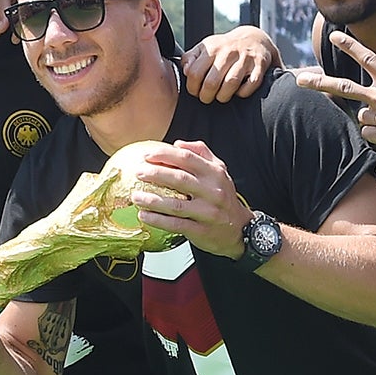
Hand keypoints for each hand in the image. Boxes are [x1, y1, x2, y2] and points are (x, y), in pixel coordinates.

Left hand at [130, 141, 251, 257]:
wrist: (240, 229)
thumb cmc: (224, 197)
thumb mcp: (220, 171)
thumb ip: (201, 153)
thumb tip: (177, 143)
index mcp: (214, 173)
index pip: (188, 158)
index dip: (166, 155)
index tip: (147, 155)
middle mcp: (212, 191)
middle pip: (180, 179)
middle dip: (156, 174)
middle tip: (138, 173)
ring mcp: (207, 212)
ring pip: (175, 205)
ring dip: (152, 200)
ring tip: (135, 196)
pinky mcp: (201, 230)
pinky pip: (175, 224)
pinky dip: (158, 220)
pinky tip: (144, 216)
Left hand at [183, 26, 277, 102]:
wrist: (254, 39)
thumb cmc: (224, 49)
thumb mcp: (205, 48)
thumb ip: (190, 59)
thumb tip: (186, 71)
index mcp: (212, 48)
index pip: (195, 73)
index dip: (192, 88)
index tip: (195, 91)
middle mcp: (228, 52)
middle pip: (211, 82)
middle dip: (206, 96)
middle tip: (207, 97)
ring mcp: (245, 59)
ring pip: (230, 84)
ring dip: (223, 97)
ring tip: (220, 96)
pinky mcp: (259, 66)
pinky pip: (250, 85)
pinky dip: (243, 93)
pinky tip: (238, 91)